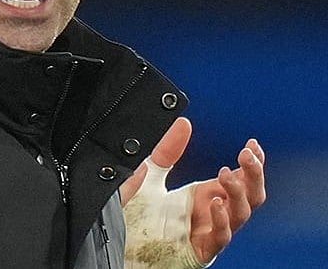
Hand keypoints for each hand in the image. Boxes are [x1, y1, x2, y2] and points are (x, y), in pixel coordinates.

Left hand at [121, 117, 266, 264]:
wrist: (119, 247)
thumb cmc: (138, 218)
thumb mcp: (150, 177)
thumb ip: (166, 151)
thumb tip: (182, 123)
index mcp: (204, 195)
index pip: (242, 178)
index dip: (252, 163)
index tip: (252, 145)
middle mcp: (211, 213)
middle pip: (250, 195)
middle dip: (254, 174)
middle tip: (247, 154)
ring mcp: (207, 231)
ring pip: (241, 214)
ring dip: (239, 192)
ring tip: (226, 174)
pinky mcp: (199, 249)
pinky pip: (220, 237)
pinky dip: (221, 220)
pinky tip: (215, 203)